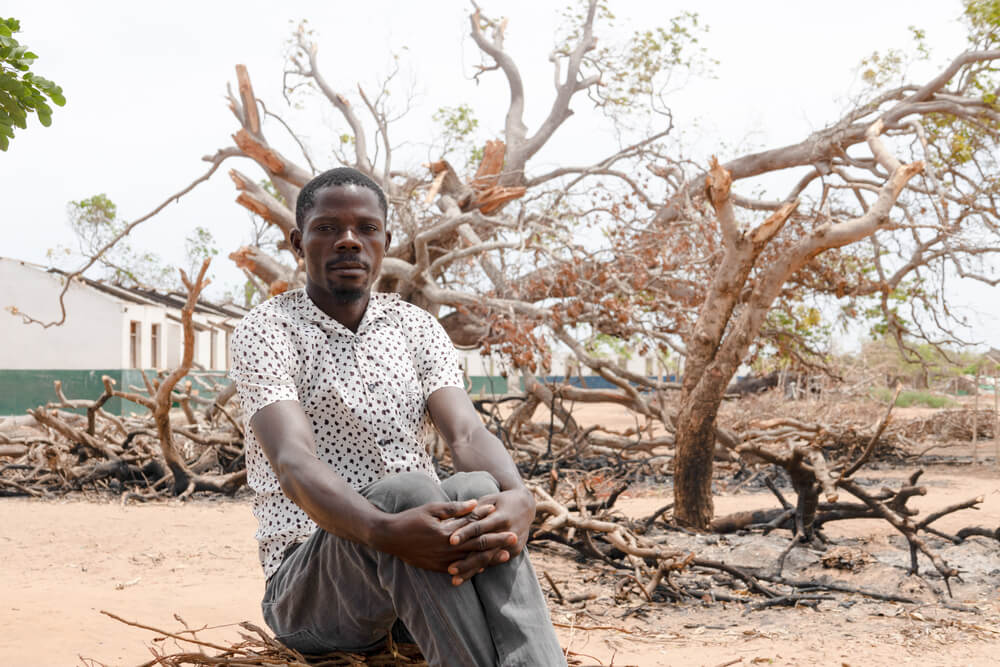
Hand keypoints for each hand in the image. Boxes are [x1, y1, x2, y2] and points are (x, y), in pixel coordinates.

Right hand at [372, 500, 513, 572]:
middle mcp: (446, 550)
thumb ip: (455, 508)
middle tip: (514, 541)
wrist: (390, 537)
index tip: (509, 527)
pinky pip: (458, 569)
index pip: (475, 531)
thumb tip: (477, 503)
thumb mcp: (432, 508)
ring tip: (505, 557)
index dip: (493, 529)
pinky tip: (483, 567)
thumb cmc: (411, 518)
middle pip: (477, 547)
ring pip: (470, 561)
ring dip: (488, 558)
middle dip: (497, 544)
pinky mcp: (435, 568)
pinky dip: (472, 567)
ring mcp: (441, 561)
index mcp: (447, 533)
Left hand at [445, 487, 535, 584]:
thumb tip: (449, 520)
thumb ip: (472, 512)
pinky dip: (480, 569)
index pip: (480, 527)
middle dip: (467, 561)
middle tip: (450, 569)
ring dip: (471, 571)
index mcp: (501, 517)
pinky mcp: (515, 552)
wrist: (526, 506)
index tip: (450, 541)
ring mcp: (513, 545)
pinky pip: (494, 562)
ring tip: (455, 580)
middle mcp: (509, 532)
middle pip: (485, 549)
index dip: (465, 533)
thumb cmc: (500, 502)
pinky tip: (466, 577)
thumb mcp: (488, 501)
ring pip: (488, 560)